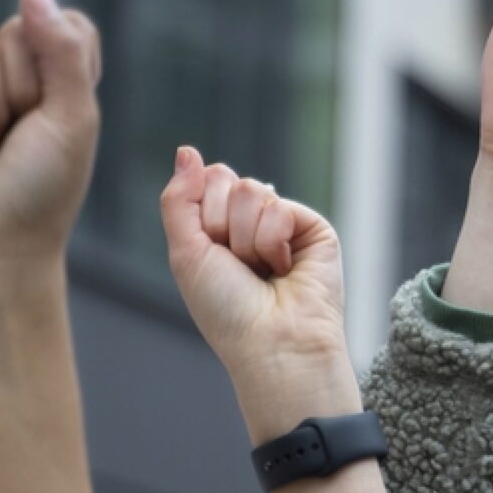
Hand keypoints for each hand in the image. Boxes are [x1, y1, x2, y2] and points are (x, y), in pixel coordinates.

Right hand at [0, 0, 101, 263]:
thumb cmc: (40, 190)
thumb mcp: (70, 119)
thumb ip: (60, 52)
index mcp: (64, 79)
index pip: (68, 24)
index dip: (61, 62)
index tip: (60, 112)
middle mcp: (18, 78)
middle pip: (16, 34)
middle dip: (20, 90)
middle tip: (20, 138)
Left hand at [160, 148, 354, 440]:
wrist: (271, 341)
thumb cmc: (227, 310)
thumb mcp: (186, 253)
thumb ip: (179, 199)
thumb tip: (186, 151)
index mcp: (220, 227)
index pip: (206, 180)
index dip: (201, 214)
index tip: (211, 253)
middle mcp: (252, 222)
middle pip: (227, 179)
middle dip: (221, 224)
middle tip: (237, 264)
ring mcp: (284, 223)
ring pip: (253, 190)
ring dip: (247, 238)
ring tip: (262, 270)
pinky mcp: (313, 228)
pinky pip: (280, 206)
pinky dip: (273, 241)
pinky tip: (284, 267)